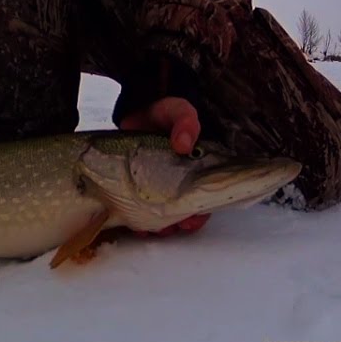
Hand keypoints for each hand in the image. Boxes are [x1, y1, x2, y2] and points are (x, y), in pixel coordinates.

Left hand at [119, 96, 209, 235]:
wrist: (136, 111)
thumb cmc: (164, 114)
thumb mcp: (177, 112)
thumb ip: (184, 123)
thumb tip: (184, 143)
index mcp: (198, 169)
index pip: (206, 197)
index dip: (201, 212)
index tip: (192, 219)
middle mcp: (181, 182)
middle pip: (186, 212)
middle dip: (179, 223)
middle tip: (170, 228)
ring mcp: (159, 186)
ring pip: (164, 215)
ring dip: (159, 226)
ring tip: (151, 229)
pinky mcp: (138, 188)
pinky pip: (140, 210)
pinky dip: (138, 220)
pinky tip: (134, 224)